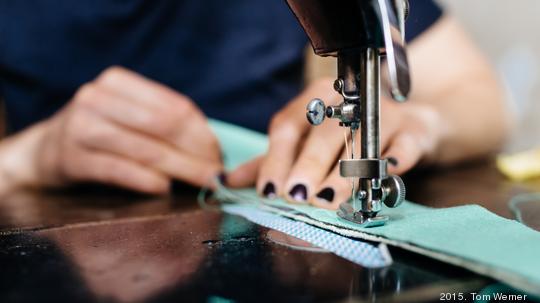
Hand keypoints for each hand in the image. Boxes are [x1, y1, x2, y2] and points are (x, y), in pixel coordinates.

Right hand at [0, 67, 221, 193]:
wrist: (46, 150)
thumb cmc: (101, 133)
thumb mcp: (129, 116)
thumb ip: (164, 124)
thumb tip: (212, 150)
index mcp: (118, 82)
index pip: (175, 108)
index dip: (203, 135)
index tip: (219, 157)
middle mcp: (97, 98)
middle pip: (164, 127)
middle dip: (196, 155)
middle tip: (216, 176)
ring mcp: (80, 126)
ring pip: (146, 150)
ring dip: (181, 170)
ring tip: (201, 184)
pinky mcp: (71, 158)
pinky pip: (120, 170)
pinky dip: (148, 181)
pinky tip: (165, 189)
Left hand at [228, 78, 442, 208]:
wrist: (402, 123)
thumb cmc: (344, 134)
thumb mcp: (304, 143)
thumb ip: (270, 161)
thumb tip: (228, 180)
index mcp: (314, 100)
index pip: (289, 125)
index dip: (278, 158)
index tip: (269, 190)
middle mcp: (347, 102)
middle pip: (325, 133)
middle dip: (309, 165)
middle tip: (298, 195)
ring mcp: (382, 114)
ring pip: (363, 141)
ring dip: (346, 171)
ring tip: (330, 197)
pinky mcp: (413, 130)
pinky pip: (406, 144)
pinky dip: (397, 158)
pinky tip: (387, 172)